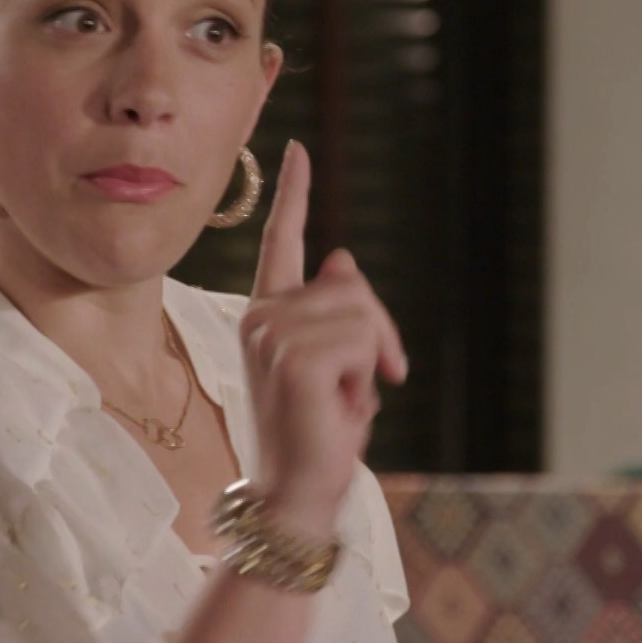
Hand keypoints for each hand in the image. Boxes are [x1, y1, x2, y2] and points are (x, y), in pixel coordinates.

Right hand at [239, 141, 408, 525]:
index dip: (295, 194)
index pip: (283, 242)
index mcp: (267, 315)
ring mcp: (272, 333)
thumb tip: (340, 258)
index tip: (298, 149)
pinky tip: (341, 405)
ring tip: (345, 401)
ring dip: (373, 361)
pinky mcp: (295, 355)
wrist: (297, 493)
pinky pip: (363, 339)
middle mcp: (261, 316)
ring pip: (362, 312)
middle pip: (351, 283)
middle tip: (378, 381)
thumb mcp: (339, 366)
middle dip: (380, 331)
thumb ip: (339, 312)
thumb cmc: (319, 437)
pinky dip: (367, 376)